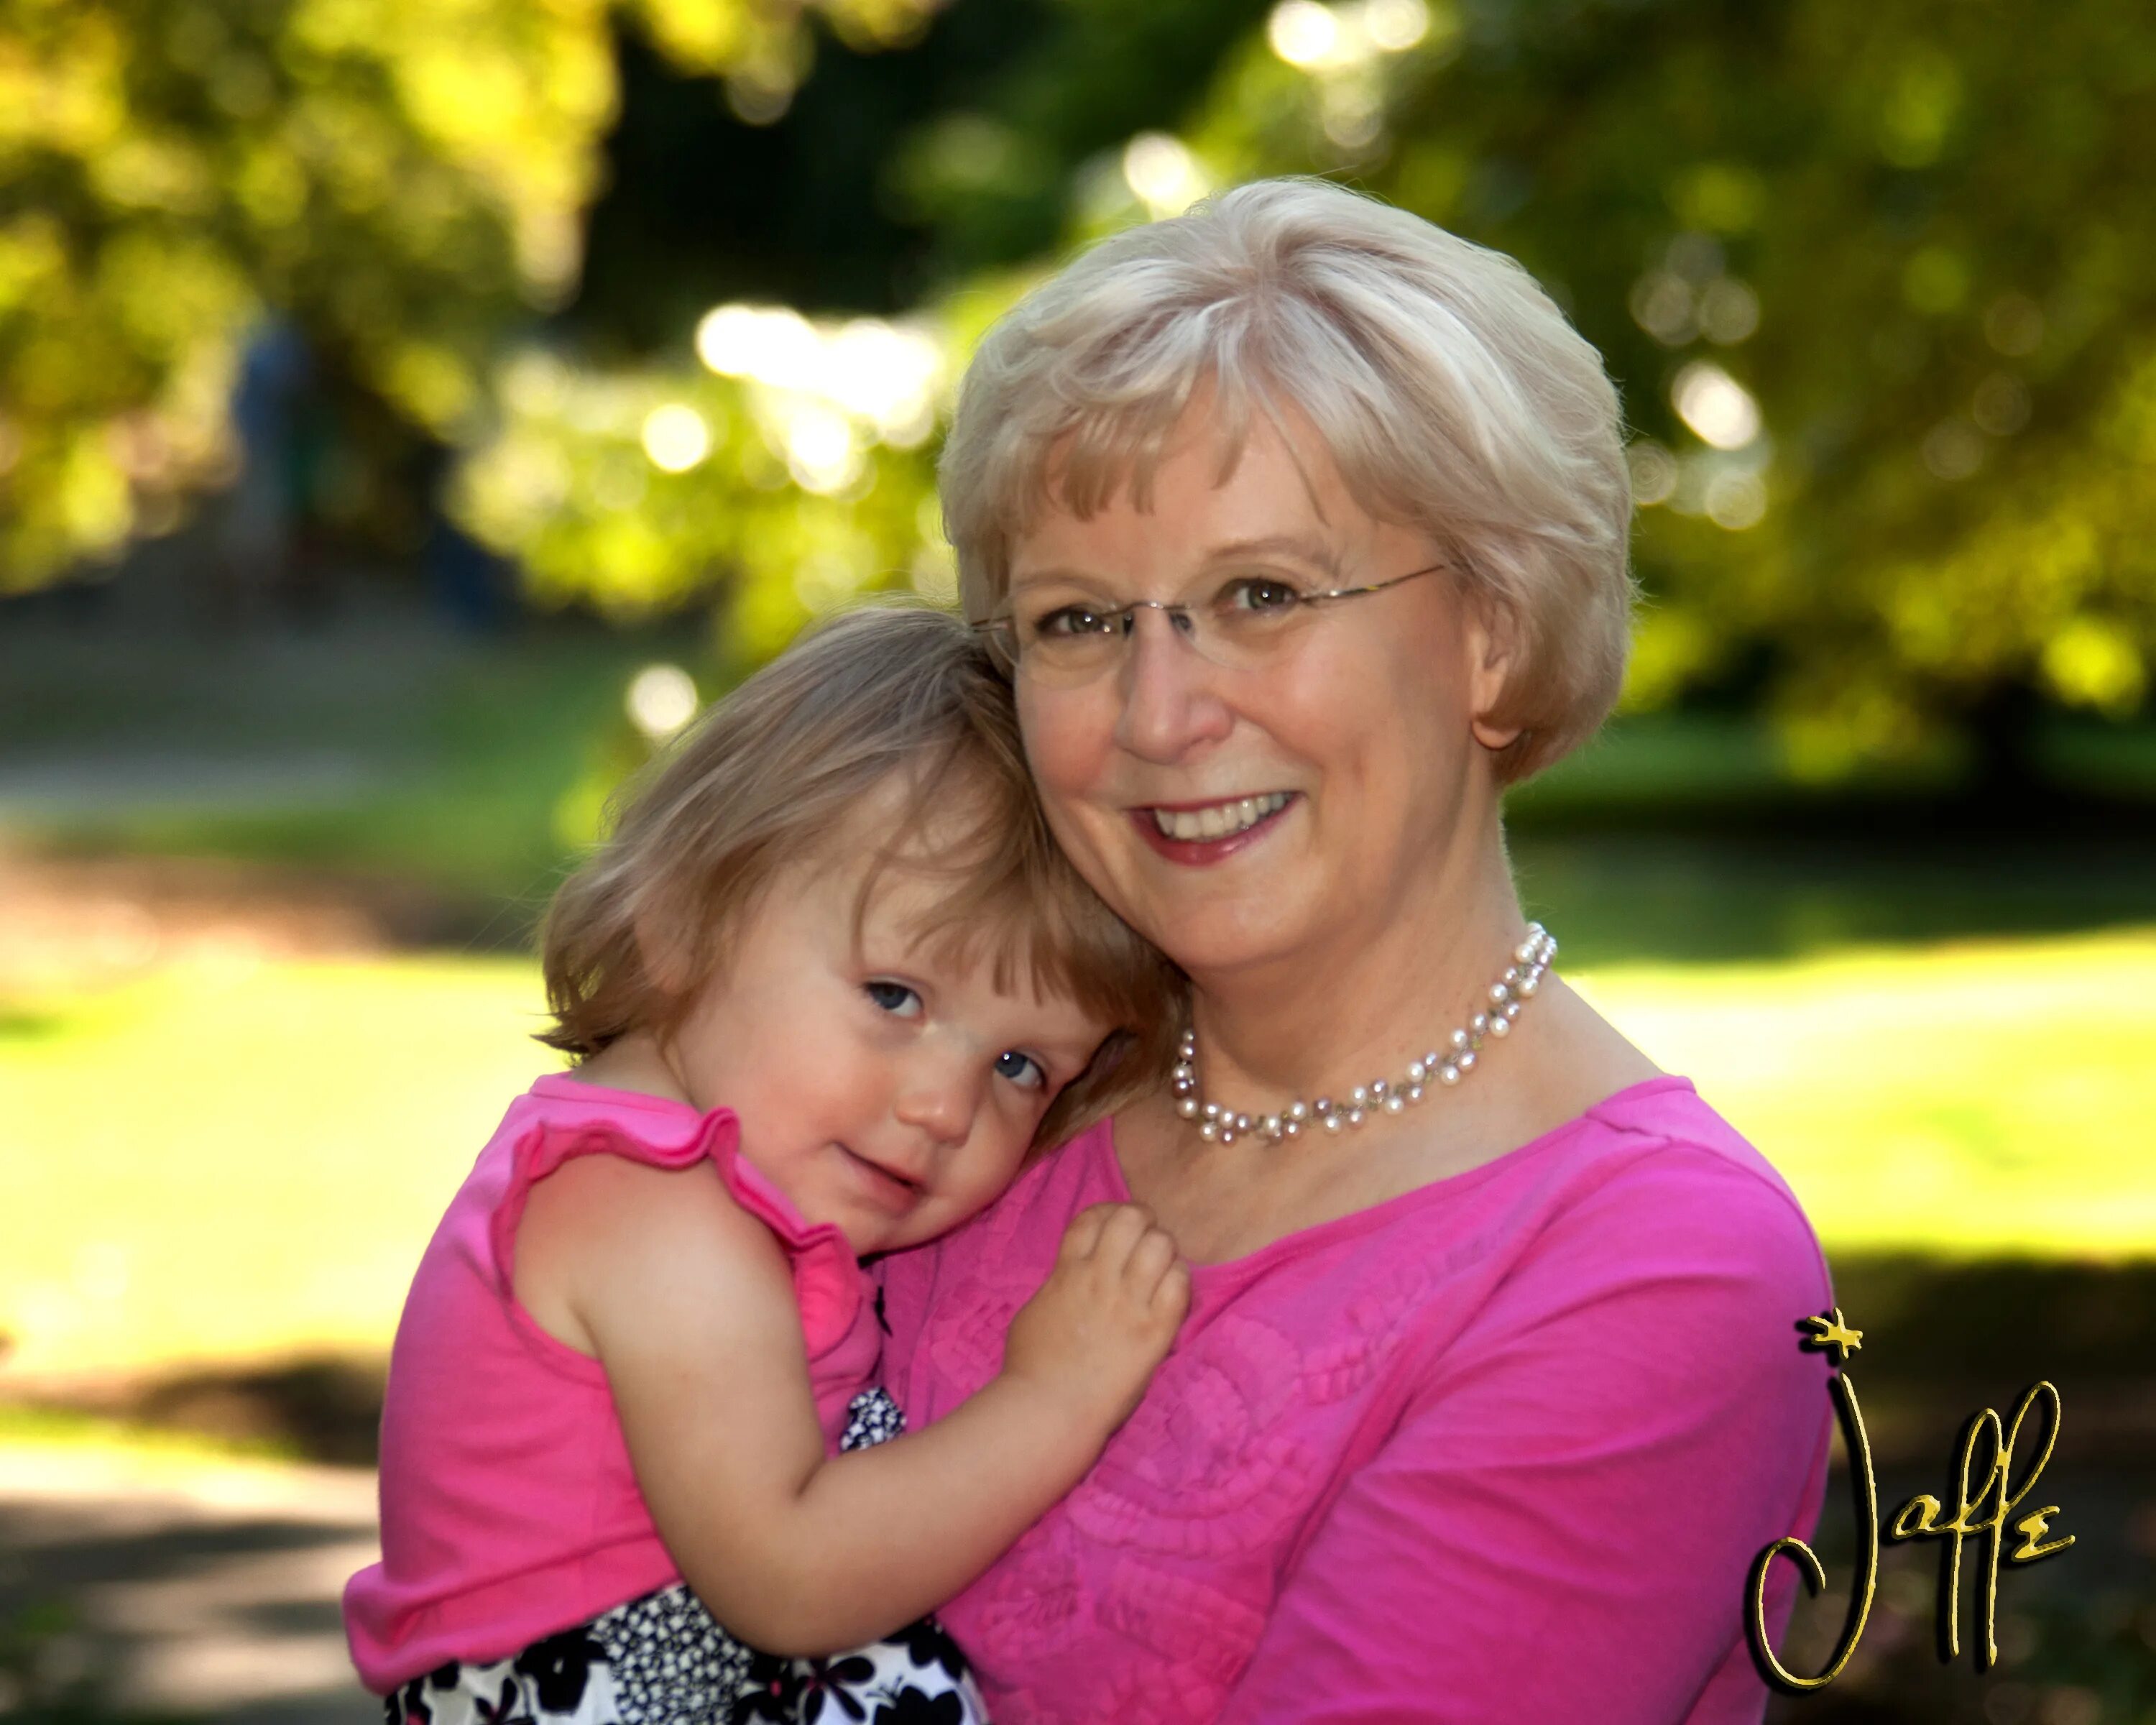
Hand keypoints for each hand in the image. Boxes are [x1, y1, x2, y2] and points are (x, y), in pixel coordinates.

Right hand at [1001, 1203, 1189, 1433]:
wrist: (1049, 1410)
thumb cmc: (1031, 1368)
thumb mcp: (1036, 1311)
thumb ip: (1058, 1286)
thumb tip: (1071, 1277)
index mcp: (1067, 1273)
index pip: (1093, 1218)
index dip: (1109, 1212)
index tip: (1116, 1226)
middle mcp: (1099, 1279)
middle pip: (1131, 1219)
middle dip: (1144, 1222)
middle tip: (1146, 1241)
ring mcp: (1129, 1304)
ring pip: (1161, 1245)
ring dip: (1164, 1250)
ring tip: (1162, 1268)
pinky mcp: (1155, 1332)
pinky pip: (1180, 1285)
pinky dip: (1180, 1281)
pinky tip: (1173, 1294)